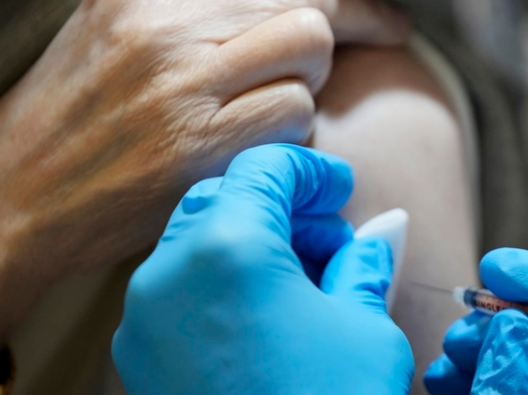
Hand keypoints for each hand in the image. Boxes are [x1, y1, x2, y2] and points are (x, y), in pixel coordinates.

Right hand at [0, 0, 407, 342]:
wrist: (15, 198)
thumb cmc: (71, 125)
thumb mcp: (113, 38)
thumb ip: (191, 12)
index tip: (358, 10)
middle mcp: (164, 27)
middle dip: (349, 23)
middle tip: (358, 49)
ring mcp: (183, 83)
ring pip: (309, 48)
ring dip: (312, 80)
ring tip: (278, 107)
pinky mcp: (201, 143)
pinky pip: (297, 112)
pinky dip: (298, 129)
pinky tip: (264, 145)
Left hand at [112, 144, 413, 394]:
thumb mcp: (363, 327)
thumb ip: (365, 263)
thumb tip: (384, 230)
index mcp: (228, 247)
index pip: (265, 168)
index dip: (313, 171)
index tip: (343, 190)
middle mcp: (169, 274)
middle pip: (225, 197)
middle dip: (282, 206)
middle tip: (332, 238)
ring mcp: (146, 319)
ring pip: (197, 242)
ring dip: (253, 240)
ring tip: (309, 279)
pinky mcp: (143, 359)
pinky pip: (179, 290)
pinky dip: (224, 280)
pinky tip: (272, 312)